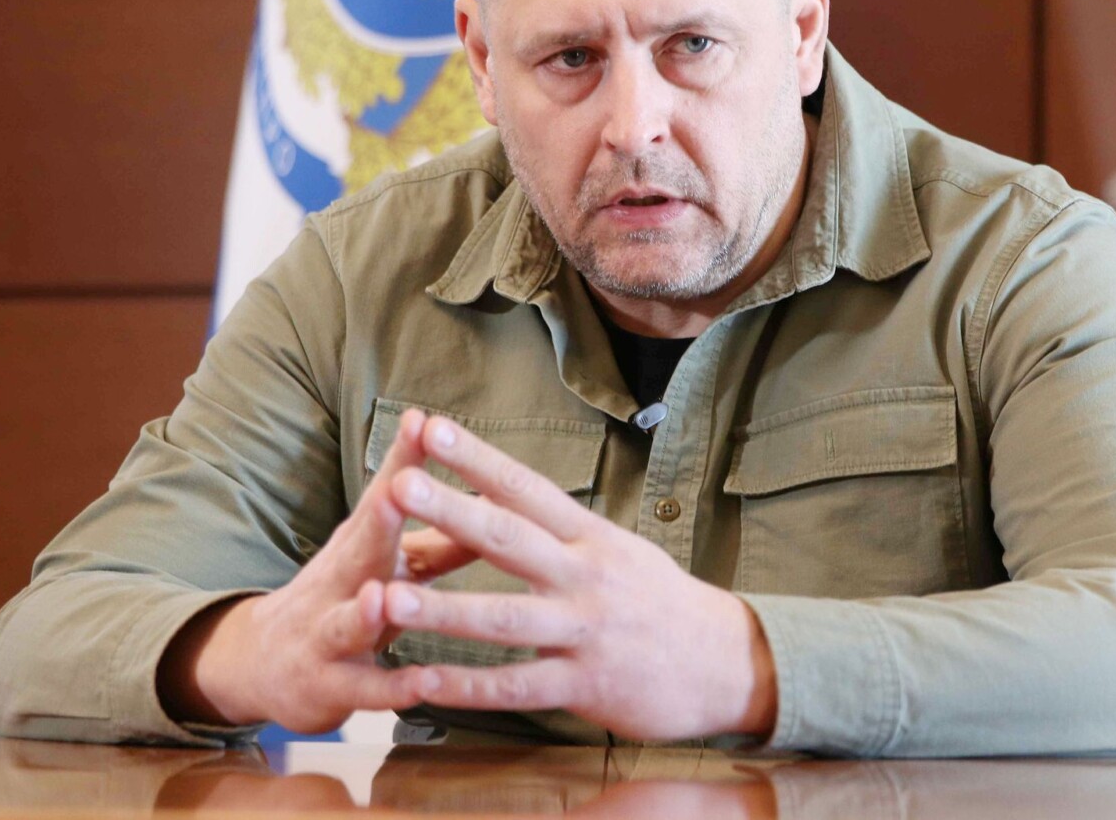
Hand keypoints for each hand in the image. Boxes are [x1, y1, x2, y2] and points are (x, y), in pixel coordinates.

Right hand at [158, 409, 453, 733]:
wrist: (259, 663)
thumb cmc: (342, 597)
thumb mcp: (382, 560)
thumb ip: (441, 537)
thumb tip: (501, 500)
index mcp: (360, 544)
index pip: (382, 494)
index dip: (402, 460)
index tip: (423, 421)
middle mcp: (338, 582)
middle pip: (359, 548)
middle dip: (380, 521)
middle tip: (400, 490)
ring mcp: (327, 635)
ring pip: (347, 623)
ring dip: (366, 611)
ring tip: (384, 596)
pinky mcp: (329, 688)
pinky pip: (364, 691)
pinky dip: (391, 687)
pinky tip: (421, 685)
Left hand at [381, 416, 778, 740]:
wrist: (727, 661)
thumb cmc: (658, 601)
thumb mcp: (614, 553)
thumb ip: (552, 537)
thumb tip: (490, 511)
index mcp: (591, 537)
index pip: (527, 488)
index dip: (478, 459)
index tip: (433, 427)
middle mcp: (586, 576)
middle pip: (511, 539)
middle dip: (452, 511)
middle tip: (398, 484)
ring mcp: (586, 632)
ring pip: (506, 619)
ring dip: (444, 609)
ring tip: (387, 596)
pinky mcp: (587, 686)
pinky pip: (517, 688)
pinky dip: (467, 688)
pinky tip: (420, 684)